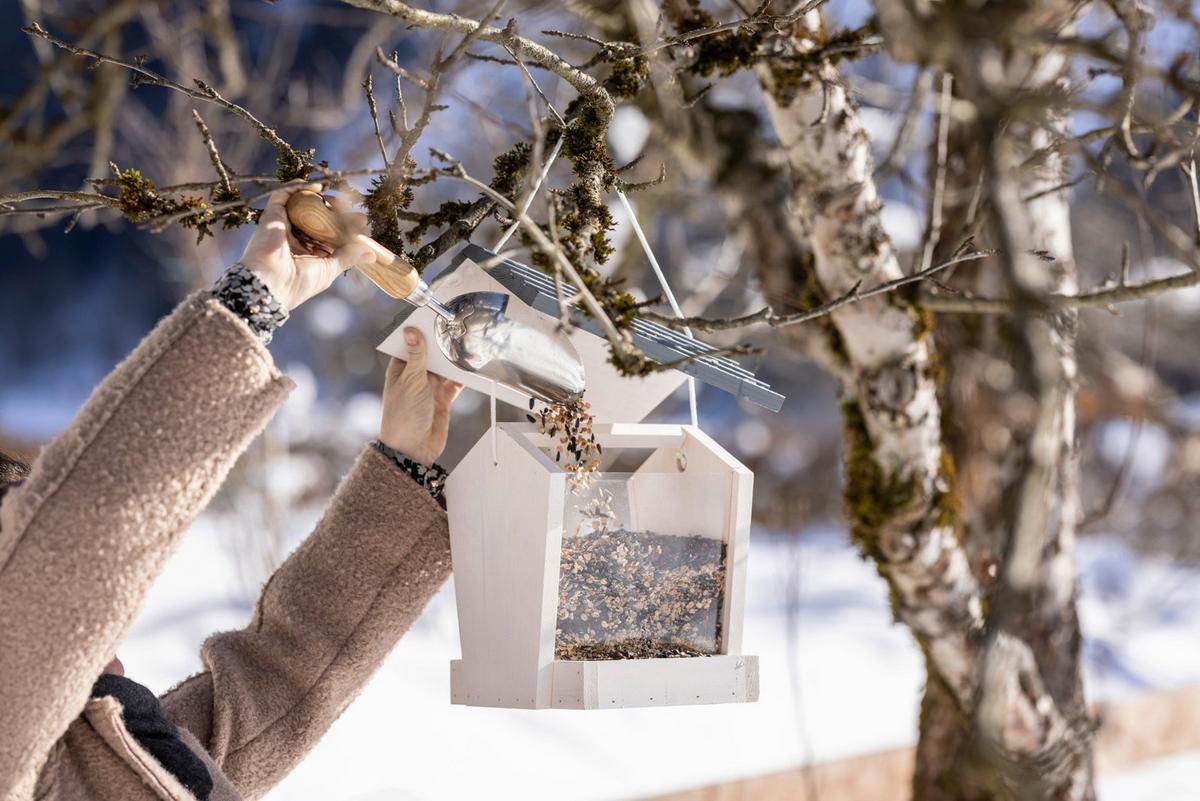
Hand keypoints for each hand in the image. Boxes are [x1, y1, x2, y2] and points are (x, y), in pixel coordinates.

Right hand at [239, 183, 375, 310]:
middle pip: (317, 217)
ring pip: (302, 205)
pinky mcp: (271, 216)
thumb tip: (372, 254)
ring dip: (320, 198)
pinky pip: (282, 195)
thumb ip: (348, 257)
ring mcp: (282, 226)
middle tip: (353, 209)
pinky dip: (297, 188)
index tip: (362, 222)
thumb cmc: (299, 282)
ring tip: (339, 199)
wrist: (272, 284)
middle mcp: (294, 238)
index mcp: (306, 253)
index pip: (329, 234)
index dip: (346, 226)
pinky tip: (316, 186)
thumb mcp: (329, 269)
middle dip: (336, 211)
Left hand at [380, 327, 462, 465]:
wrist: (413, 448)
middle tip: (455, 328)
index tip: (432, 317)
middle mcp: (415, 377)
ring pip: (444, 367)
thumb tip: (412, 331)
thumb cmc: (403, 416)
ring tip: (465, 345)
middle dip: (441, 344)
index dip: (420, 332)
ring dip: (453, 360)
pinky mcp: (442, 399)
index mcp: (401, 369)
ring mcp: (429, 388)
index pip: (410, 344)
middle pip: (430, 354)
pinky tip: (470, 367)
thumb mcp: (411, 381)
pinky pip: (455, 383)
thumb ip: (416, 356)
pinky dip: (462, 377)